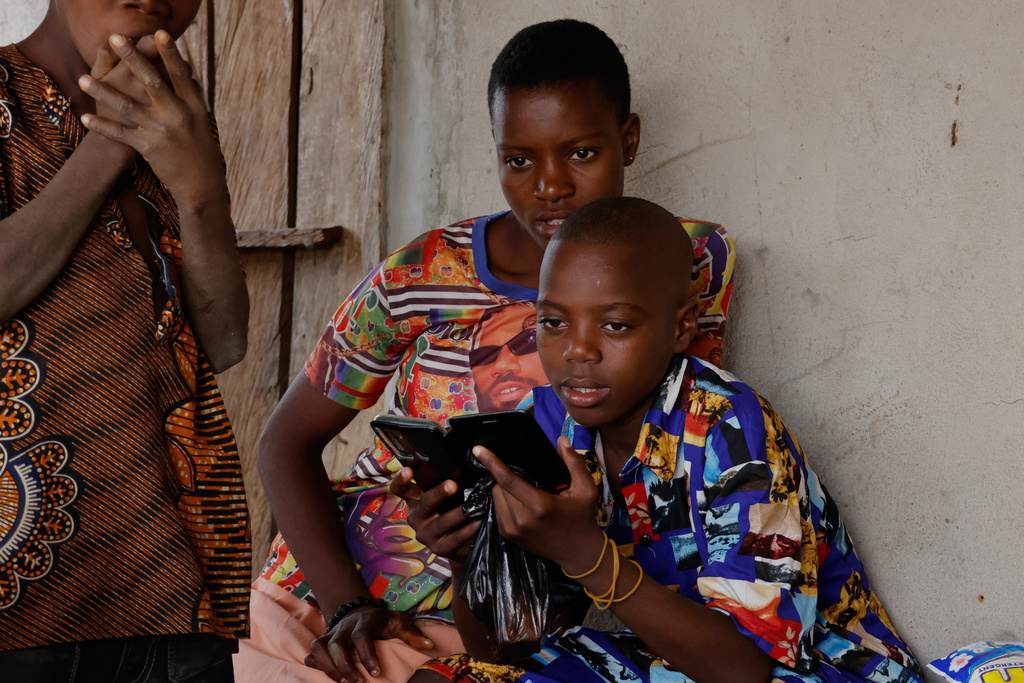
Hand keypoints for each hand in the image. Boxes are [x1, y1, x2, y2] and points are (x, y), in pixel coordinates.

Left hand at [78, 30, 224, 207]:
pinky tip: (86, 119)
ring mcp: (161, 130)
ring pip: (127, 106)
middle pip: (151, 81)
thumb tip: (185, 69)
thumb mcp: (202, 118)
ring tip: (82, 79)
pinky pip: (120, 133)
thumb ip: (190, 94)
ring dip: (102, 92)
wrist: (201, 182)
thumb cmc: (200, 147)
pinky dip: (102, 127)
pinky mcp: (148, 146)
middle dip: (132, 58)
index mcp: (192, 105)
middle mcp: (177, 114)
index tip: (159, 33)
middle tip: (116, 38)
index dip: (170, 53)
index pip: (180, 74)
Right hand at [305, 605, 433, 681]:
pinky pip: (311, 653)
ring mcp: (332, 633)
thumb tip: (429, 646)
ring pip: (320, 647)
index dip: (367, 655)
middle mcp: (345, 626)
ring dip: (328, 667)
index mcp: (366, 621)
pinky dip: (315, 665)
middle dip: (345, 666)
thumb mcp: (400, 622)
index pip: (362, 636)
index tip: (376, 673)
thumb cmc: (383, 622)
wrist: (361, 612)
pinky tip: (328, 678)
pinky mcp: (323, 641)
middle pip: (337, 644)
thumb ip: (412, 634)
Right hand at [390, 468, 479, 561]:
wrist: (460, 544)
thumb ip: (443, 482)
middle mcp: (416, 517)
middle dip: (438, 493)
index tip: (409, 470)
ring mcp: (426, 534)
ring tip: (471, 507)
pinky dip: (467, 530)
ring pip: (441, 522)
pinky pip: (454, 538)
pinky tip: (477, 522)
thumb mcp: (444, 497)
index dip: (401, 479)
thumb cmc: (452, 510)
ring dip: (457, 514)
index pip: (400, 489)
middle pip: (424, 503)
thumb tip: (460, 462)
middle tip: (452, 485)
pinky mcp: (438, 548)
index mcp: (414, 500)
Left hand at [474, 436, 604, 570]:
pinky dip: (504, 502)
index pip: (507, 480)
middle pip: (499, 487)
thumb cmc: (582, 518)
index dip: (491, 463)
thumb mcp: (586, 489)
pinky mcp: (508, 536)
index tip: (477, 450)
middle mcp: (521, 519)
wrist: (578, 553)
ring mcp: (512, 530)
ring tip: (523, 491)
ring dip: (503, 490)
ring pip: (496, 498)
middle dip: (506, 477)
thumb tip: (561, 440)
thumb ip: (574, 462)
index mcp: (538, 505)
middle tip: (525, 478)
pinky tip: (519, 503)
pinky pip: (497, 510)